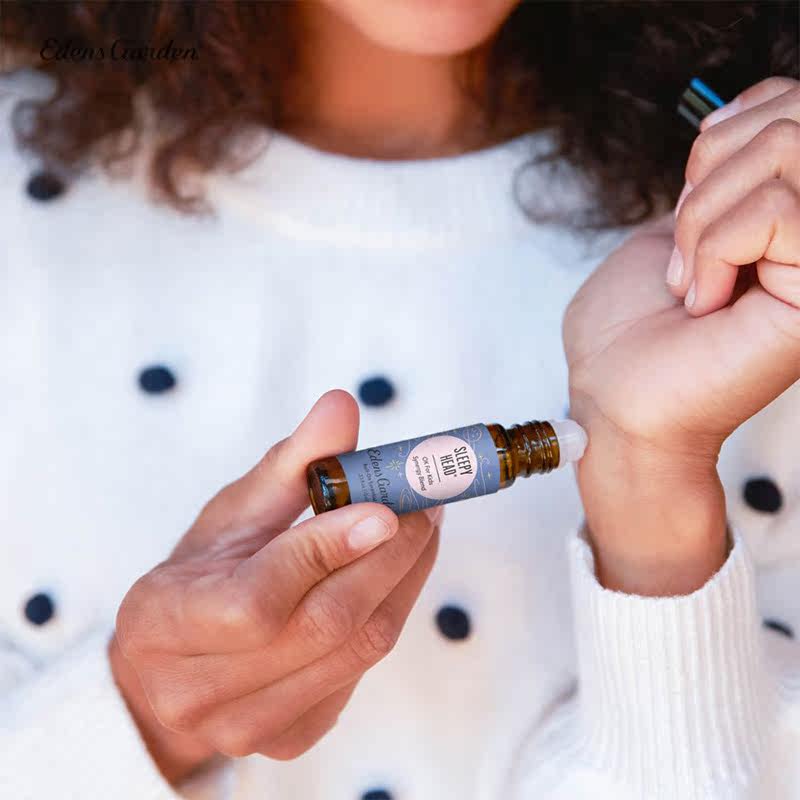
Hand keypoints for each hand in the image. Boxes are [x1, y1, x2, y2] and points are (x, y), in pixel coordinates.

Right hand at [110, 391, 439, 782]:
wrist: (168, 670)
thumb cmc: (197, 578)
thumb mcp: (229, 515)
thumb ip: (288, 463)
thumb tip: (342, 405)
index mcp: (167, 622)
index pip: (258, 600)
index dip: (327, 551)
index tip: (386, 506)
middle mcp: (201, 689)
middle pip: (326, 626)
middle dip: (392, 555)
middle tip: (427, 498)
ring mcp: (251, 726)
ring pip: (359, 650)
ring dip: (408, 578)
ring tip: (424, 523)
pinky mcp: (293, 738)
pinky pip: (363, 670)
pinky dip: (392, 609)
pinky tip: (398, 569)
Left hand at [564, 77, 799, 594]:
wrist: (615, 402)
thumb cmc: (625, 334)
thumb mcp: (666, 237)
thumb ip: (717, 186)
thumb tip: (744, 131)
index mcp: (780, 217)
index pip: (791, 107)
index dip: (726, 129)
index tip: (686, 192)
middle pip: (794, 114)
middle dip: (712, 164)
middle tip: (686, 243)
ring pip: (787, 151)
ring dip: (704, 215)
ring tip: (691, 280)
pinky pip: (777, 211)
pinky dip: (716, 247)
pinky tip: (706, 302)